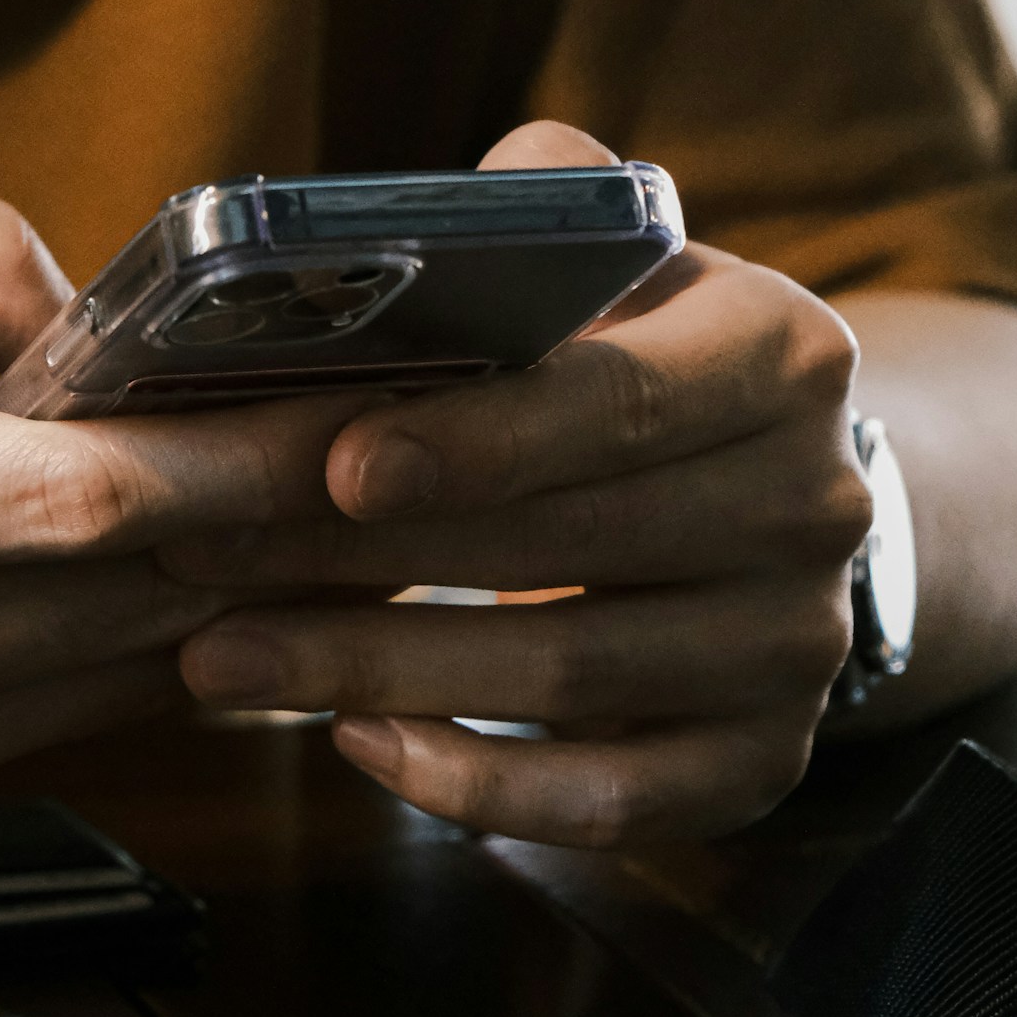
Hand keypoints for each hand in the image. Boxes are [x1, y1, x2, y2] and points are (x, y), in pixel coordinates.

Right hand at [0, 199, 346, 855]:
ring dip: (250, 603)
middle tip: (421, 463)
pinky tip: (186, 594)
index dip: (268, 455)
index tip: (382, 412)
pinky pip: (67, 725)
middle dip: (307, 531)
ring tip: (345, 526)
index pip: (115, 494)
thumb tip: (79, 304)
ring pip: (143, 678)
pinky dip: (140, 655)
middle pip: (166, 597)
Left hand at [168, 124, 871, 847]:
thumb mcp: (621, 264)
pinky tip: (358, 742)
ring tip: (223, 658)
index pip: (622, 399)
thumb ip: (538, 213)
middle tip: (203, 558)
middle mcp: (812, 502)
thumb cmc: (641, 365)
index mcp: (780, 355)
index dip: (480, 438)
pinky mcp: (764, 761)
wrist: (774, 501)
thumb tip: (416, 217)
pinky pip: (613, 802)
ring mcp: (795, 646)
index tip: (340, 465)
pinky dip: (477, 788)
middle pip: (571, 542)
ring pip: (570, 680)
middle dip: (365, 559)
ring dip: (378, 672)